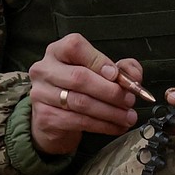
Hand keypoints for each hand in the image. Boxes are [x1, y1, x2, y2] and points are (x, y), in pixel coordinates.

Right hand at [28, 34, 142, 155]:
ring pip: (80, 102)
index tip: (117, 75)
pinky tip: (116, 127)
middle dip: (110, 91)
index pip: (75, 47)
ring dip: (110, 112)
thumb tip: (134, 76)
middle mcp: (45, 69)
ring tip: (128, 117)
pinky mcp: (45, 117)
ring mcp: (41, 94)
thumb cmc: (79, 90)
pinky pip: (78, 121)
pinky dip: (102, 126)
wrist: (54, 118)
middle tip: (129, 100)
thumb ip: (120, 69)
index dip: (98, 61)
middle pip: (79, 78)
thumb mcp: (99, 73)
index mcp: (58, 51)